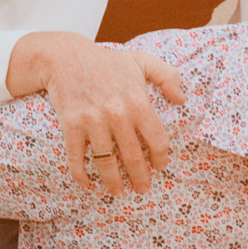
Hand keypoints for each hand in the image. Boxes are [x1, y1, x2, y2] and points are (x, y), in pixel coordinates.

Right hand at [7, 32, 185, 195]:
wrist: (66, 57)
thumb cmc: (107, 61)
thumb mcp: (142, 60)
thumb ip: (168, 76)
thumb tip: (182, 100)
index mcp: (138, 102)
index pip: (157, 140)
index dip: (161, 158)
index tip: (159, 167)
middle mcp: (118, 115)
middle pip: (133, 157)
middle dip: (140, 178)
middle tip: (142, 189)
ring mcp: (93, 121)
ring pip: (107, 162)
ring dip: (113, 182)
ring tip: (117, 191)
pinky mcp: (72, 125)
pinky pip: (77, 158)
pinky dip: (81, 176)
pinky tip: (88, 185)